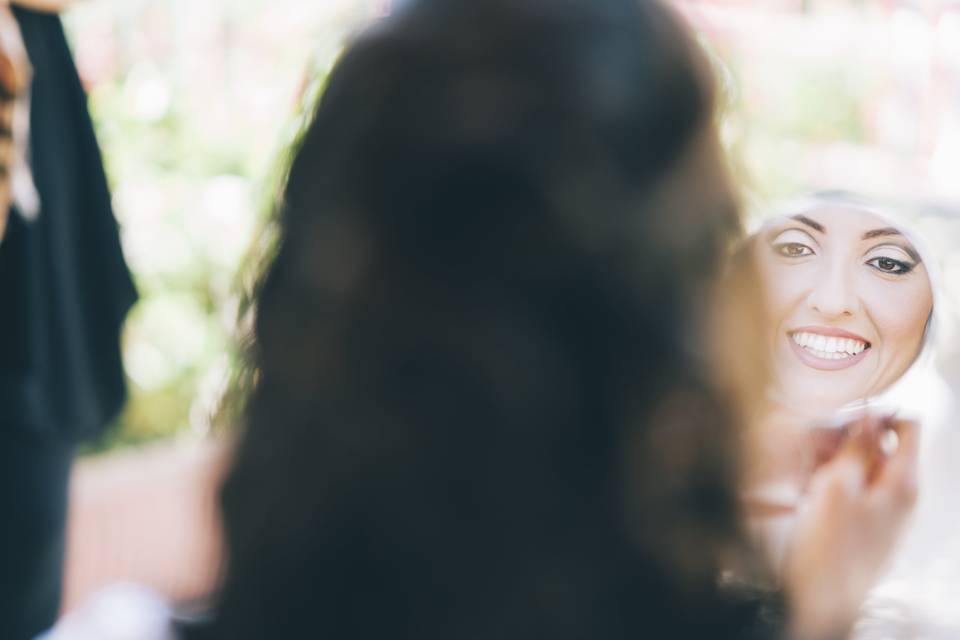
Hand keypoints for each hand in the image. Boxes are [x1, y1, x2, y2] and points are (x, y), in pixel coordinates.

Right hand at [783, 417, 917, 639]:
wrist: (819, 604)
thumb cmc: (829, 551)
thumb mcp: (836, 487)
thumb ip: (855, 447)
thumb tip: (869, 413)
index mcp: (902, 482)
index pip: (907, 425)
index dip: (875, 414)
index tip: (842, 417)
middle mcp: (897, 494)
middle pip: (875, 446)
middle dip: (840, 442)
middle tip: (812, 454)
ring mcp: (879, 510)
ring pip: (854, 467)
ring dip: (826, 464)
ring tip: (803, 481)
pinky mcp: (859, 524)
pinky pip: (845, 490)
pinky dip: (824, 486)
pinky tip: (804, 498)